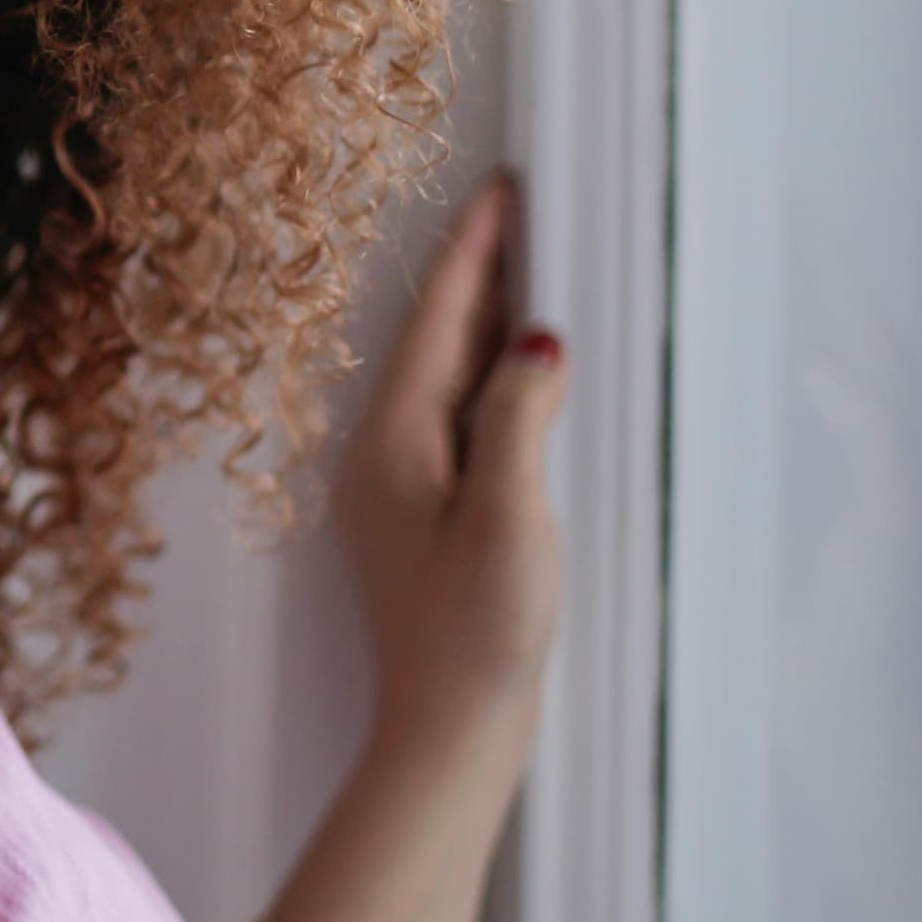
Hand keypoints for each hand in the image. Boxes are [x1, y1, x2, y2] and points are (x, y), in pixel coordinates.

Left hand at [330, 170, 568, 761]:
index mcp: (395, 442)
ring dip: (487, 324)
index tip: (501, 190)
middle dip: (479, 274)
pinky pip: (458, 418)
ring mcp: (401, 488)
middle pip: (437, 340)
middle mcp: (384, 455)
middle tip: (525, 210)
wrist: (449, 731)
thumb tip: (537, 341)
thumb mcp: (510, 518)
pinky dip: (492, 380)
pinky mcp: (425, 518)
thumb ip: (518, 421)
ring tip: (530, 266)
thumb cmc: (478, 634)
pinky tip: (522, 374)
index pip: (438, 322)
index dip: (472, 252)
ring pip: (447, 378)